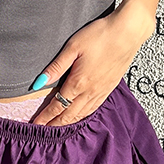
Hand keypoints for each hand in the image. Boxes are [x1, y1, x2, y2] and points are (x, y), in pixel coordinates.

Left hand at [30, 3, 155, 125]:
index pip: (57, 106)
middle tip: (43, 131)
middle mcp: (90, 91)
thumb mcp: (72, 47)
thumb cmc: (101, 36)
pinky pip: (94, 108)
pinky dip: (84, 116)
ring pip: (82, 113)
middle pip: (69, 114)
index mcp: (78, 82)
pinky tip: (80, 116)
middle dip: (55, 124)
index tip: (35, 125)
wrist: (128, 33)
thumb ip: (56, 67)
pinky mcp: (110, 87)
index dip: (45, 117)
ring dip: (69, 122)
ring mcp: (102, 91)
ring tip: (59, 127)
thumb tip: (39, 83)